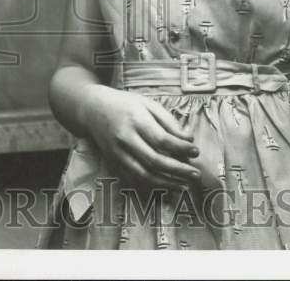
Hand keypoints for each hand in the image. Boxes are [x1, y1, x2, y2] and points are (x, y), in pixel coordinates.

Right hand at [81, 84, 199, 189]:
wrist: (93, 109)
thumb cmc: (125, 104)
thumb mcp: (148, 104)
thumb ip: (168, 121)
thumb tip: (188, 139)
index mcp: (135, 119)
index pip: (162, 139)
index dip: (181, 148)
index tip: (195, 151)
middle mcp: (125, 138)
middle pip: (154, 160)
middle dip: (178, 170)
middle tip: (196, 174)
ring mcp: (118, 152)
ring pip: (144, 174)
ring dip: (167, 182)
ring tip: (184, 185)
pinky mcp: (114, 162)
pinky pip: (134, 178)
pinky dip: (152, 185)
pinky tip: (166, 185)